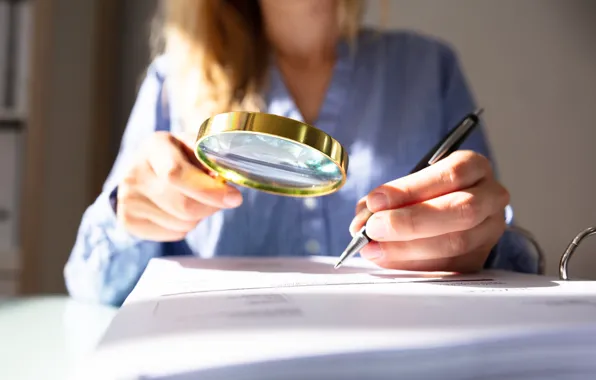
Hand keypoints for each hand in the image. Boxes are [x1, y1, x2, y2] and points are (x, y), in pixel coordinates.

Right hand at [116, 132, 242, 240]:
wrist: (148, 169)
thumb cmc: (181, 156)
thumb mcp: (196, 147)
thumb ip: (212, 160)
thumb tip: (226, 185)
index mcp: (155, 145)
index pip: (177, 174)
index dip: (209, 191)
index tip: (234, 198)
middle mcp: (134, 172)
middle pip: (183, 205)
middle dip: (211, 207)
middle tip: (221, 200)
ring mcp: (127, 199)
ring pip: (181, 223)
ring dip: (198, 217)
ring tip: (193, 200)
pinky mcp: (128, 221)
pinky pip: (172, 234)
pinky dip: (184, 227)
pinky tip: (178, 211)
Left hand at [349, 151, 508, 272]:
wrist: (444, 212)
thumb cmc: (423, 193)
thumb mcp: (407, 185)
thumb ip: (384, 200)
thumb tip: (362, 222)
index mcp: (474, 167)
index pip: (450, 175)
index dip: (410, 190)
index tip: (376, 201)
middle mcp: (490, 197)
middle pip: (460, 210)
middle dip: (411, 222)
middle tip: (373, 228)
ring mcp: (489, 231)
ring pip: (456, 242)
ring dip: (407, 248)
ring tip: (374, 248)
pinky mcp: (479, 259)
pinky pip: (448, 267)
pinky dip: (412, 265)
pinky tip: (388, 260)